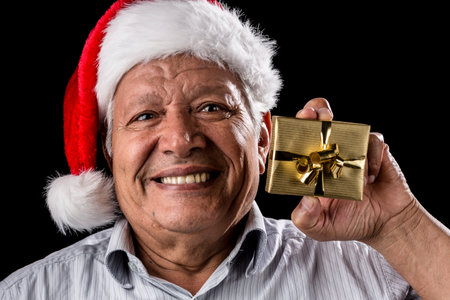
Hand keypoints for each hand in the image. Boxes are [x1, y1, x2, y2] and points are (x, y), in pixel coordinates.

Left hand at [291, 98, 417, 243]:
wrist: (386, 224)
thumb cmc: (350, 222)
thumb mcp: (320, 228)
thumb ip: (306, 219)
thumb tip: (307, 200)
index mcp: (312, 169)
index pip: (296, 145)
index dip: (291, 133)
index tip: (289, 128)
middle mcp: (330, 155)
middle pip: (317, 125)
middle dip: (312, 114)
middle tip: (312, 115)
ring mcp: (353, 151)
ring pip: (345, 127)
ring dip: (341, 128)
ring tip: (337, 139)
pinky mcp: (374, 150)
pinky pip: (372, 142)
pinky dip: (370, 156)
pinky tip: (370, 177)